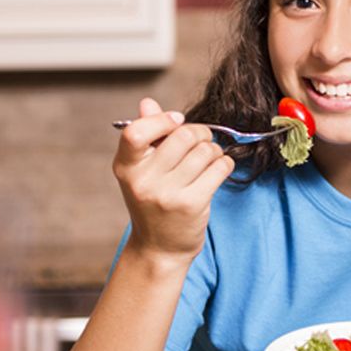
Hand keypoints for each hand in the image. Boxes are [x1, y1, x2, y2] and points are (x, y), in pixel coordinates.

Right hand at [113, 97, 234, 261]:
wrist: (158, 248)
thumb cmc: (153, 203)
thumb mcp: (142, 171)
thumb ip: (147, 136)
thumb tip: (148, 103)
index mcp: (126, 166)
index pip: (136, 131)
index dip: (162, 120)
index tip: (177, 120)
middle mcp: (143, 180)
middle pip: (182, 136)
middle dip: (200, 133)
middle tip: (203, 140)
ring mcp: (167, 194)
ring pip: (204, 151)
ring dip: (214, 150)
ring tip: (210, 159)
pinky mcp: (191, 204)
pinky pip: (218, 169)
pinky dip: (224, 164)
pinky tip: (218, 169)